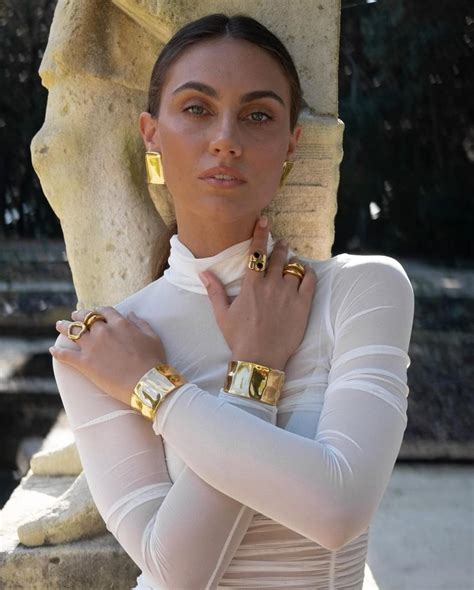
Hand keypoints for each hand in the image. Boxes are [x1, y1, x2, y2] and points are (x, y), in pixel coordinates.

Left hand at [50, 307, 166, 404]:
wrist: (146, 383)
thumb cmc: (153, 361)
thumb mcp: (152, 337)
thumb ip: (140, 323)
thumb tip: (131, 313)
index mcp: (120, 323)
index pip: (104, 311)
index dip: (99, 310)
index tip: (96, 312)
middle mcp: (103, 331)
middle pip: (85, 318)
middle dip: (79, 315)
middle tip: (74, 315)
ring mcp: (92, 346)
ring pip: (72, 331)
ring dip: (64, 327)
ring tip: (59, 325)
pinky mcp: (84, 363)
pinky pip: (66, 355)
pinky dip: (58, 352)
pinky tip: (52, 350)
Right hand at [199, 216, 316, 370]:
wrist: (260, 358)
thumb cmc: (239, 337)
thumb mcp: (222, 314)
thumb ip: (214, 291)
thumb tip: (203, 272)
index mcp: (251, 286)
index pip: (256, 253)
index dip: (260, 234)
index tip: (264, 221)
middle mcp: (271, 286)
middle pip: (278, 256)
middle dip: (279, 247)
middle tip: (280, 244)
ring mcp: (289, 294)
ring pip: (294, 267)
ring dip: (292, 261)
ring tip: (291, 261)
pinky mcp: (303, 305)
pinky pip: (310, 280)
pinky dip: (308, 273)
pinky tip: (306, 272)